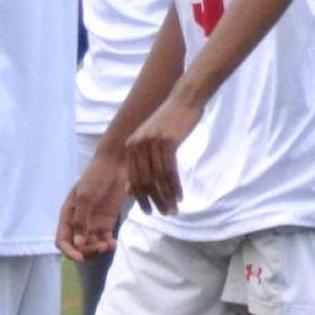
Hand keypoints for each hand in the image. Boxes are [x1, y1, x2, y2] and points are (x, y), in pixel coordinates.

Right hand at [56, 148, 129, 260]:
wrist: (115, 165)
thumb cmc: (95, 177)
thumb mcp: (85, 197)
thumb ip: (81, 221)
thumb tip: (78, 244)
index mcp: (68, 215)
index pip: (62, 240)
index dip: (69, 251)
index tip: (80, 258)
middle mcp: (78, 222)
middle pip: (77, 246)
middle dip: (87, 251)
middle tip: (101, 247)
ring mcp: (93, 223)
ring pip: (91, 245)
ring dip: (98, 249)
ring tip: (109, 244)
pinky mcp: (106, 222)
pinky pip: (104, 240)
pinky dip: (108, 244)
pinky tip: (113, 243)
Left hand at [126, 94, 203, 215]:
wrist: (184, 100)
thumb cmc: (170, 123)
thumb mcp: (151, 142)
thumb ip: (141, 164)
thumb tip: (129, 190)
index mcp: (131, 146)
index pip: (133, 178)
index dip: (141, 198)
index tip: (150, 212)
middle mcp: (137, 144)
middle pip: (144, 181)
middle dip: (155, 201)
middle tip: (166, 214)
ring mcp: (152, 142)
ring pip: (158, 179)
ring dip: (167, 197)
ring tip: (175, 210)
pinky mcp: (167, 141)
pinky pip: (170, 171)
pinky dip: (175, 186)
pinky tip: (181, 196)